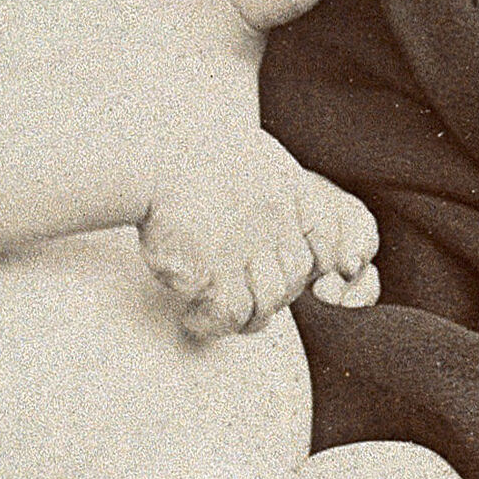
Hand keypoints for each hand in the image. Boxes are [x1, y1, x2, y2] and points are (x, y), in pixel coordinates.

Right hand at [140, 131, 378, 338]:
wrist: (151, 163)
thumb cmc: (188, 154)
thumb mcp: (249, 154)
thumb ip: (269, 182)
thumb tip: (282, 217)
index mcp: (288, 190)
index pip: (327, 240)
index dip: (315, 263)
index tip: (290, 272)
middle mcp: (277, 220)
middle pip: (295, 277)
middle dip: (274, 293)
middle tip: (240, 293)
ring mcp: (249, 248)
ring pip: (269, 302)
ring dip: (246, 315)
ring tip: (217, 311)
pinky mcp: (217, 271)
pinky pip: (230, 315)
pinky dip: (211, 324)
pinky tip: (192, 316)